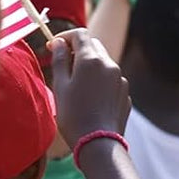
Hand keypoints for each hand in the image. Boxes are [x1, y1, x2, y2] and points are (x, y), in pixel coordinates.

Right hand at [48, 29, 130, 144]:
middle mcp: (109, 64)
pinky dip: (100, 81)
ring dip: (90, 66)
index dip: (65, 37)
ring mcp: (120, 79)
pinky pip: (111, 79)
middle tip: (64, 64)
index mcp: (91, 59)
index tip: (54, 47)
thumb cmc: (74, 115)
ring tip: (77, 85)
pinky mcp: (125, 93)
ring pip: (103, 62)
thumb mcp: (60, 86)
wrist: (99, 144)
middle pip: (93, 45)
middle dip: (78, 50)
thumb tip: (60, 43)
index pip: (80, 34)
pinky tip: (91, 98)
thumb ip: (60, 60)